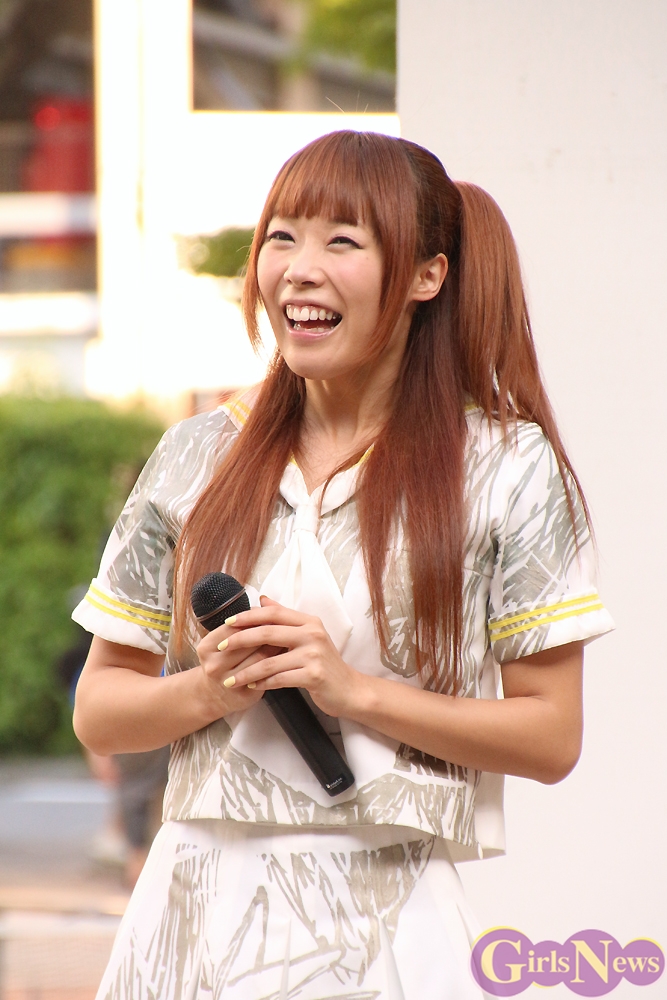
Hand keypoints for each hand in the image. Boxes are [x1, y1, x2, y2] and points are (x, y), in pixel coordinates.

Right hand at [195, 618, 281, 716]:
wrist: (213, 695)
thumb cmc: (223, 661)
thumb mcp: (223, 641)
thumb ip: (241, 623)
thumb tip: (265, 601)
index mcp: (207, 647)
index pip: (235, 627)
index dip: (255, 619)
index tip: (271, 615)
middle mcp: (214, 665)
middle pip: (249, 642)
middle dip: (269, 632)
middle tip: (287, 624)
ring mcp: (228, 682)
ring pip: (260, 658)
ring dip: (278, 646)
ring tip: (290, 638)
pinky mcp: (244, 695)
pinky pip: (266, 676)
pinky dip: (278, 664)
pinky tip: (287, 656)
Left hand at [219, 596, 364, 717]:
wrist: (350, 689)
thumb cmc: (325, 663)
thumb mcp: (308, 636)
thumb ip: (285, 618)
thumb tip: (263, 598)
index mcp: (309, 622)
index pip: (273, 613)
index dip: (248, 616)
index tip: (228, 623)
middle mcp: (312, 634)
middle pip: (268, 633)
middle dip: (240, 640)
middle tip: (221, 648)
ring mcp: (314, 655)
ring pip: (270, 661)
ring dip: (246, 672)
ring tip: (230, 679)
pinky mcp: (314, 676)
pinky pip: (279, 679)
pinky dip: (263, 684)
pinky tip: (252, 687)